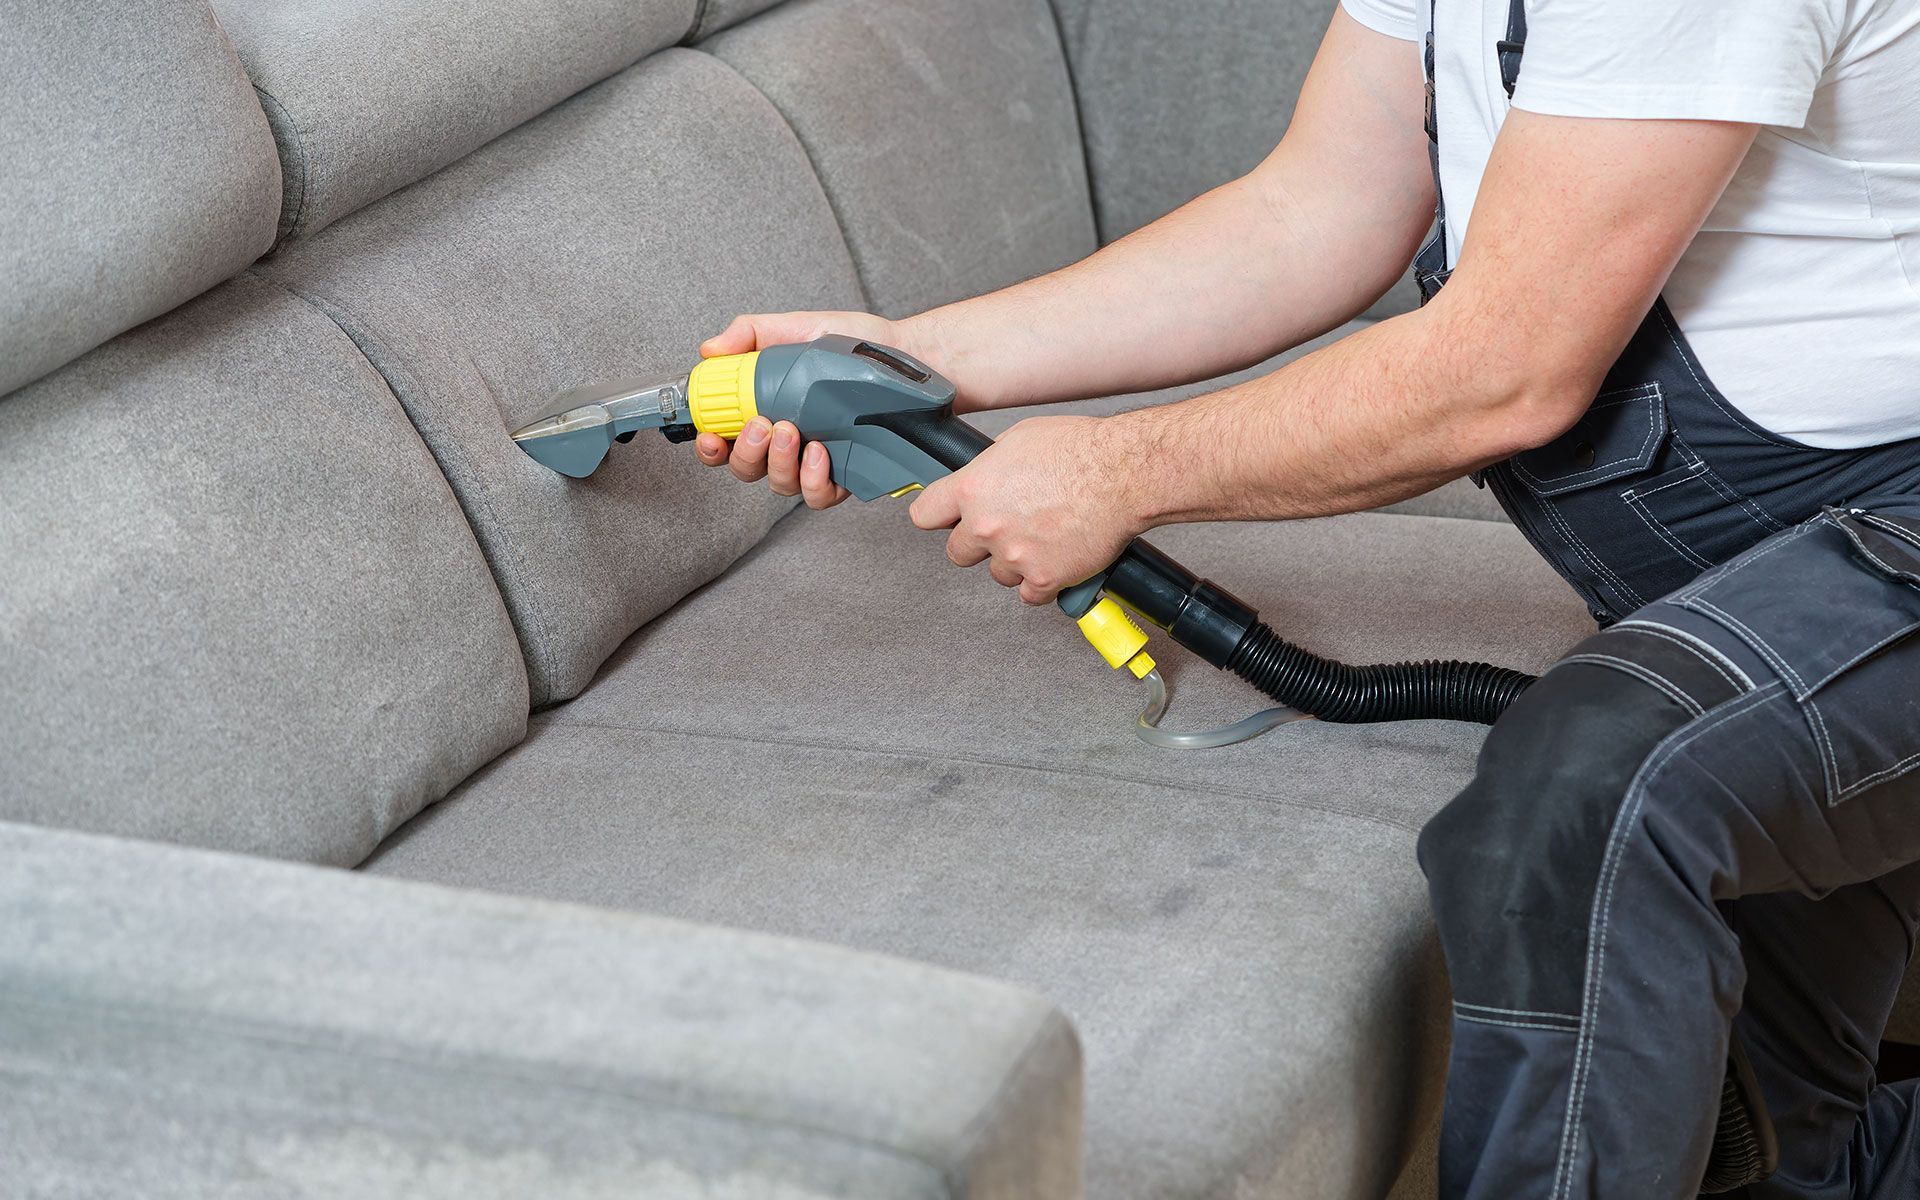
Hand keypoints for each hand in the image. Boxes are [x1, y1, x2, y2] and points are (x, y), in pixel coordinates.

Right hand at [692, 310, 901, 509]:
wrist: (905, 353)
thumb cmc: (851, 343)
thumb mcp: (796, 328)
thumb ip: (751, 334)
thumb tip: (709, 350)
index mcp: (766, 411)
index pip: (725, 440)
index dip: (710, 447)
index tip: (710, 436)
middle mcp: (787, 442)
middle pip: (747, 469)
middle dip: (746, 453)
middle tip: (762, 426)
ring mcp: (815, 461)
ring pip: (780, 484)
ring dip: (778, 464)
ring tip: (792, 432)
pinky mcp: (846, 475)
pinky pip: (819, 496)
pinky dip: (813, 480)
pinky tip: (820, 453)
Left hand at [908, 414, 1147, 604]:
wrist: (1122, 475)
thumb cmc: (1080, 450)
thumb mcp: (1020, 439)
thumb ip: (991, 466)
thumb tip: (985, 475)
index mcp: (973, 489)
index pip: (925, 514)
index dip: (938, 516)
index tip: (947, 519)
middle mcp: (986, 526)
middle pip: (958, 553)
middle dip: (977, 544)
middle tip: (1006, 529)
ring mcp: (1013, 556)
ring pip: (998, 574)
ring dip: (1015, 563)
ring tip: (1044, 538)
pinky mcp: (1043, 579)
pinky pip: (1029, 595)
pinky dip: (1042, 582)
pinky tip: (1056, 560)